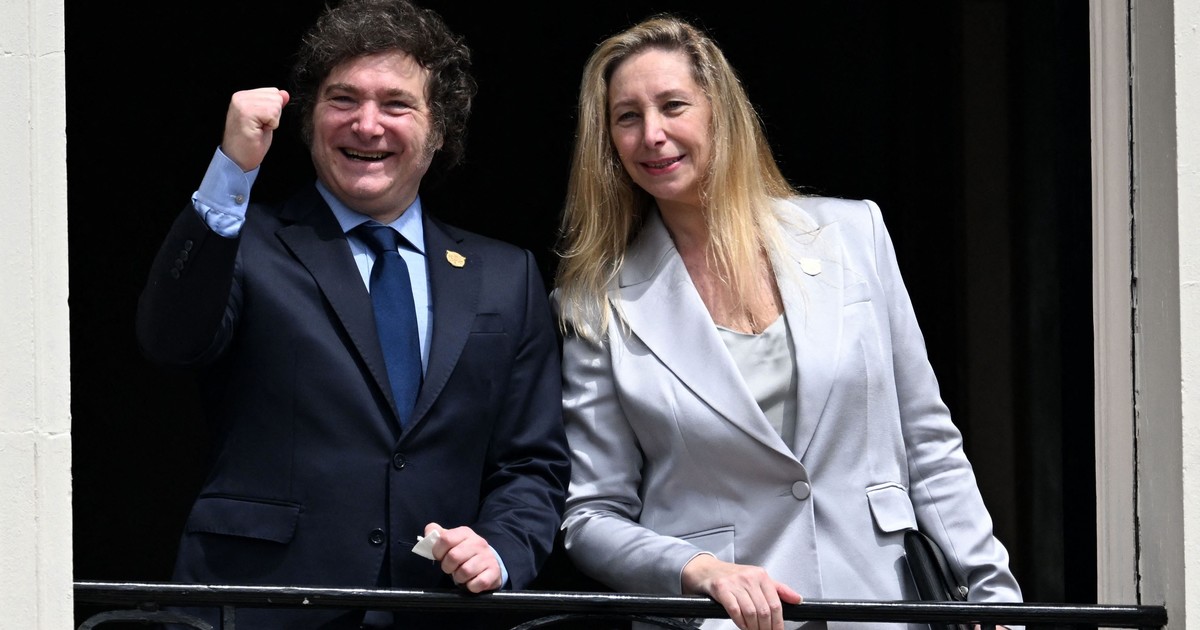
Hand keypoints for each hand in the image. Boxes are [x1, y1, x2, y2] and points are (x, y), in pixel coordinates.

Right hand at [221, 87, 289, 171]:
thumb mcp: (266, 120)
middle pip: (276, 97)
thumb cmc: (251, 142)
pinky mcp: (246, 113)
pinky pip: (272, 114)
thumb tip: (285, 94)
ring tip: (258, 129)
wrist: (238, 160)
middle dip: (274, 116)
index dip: (273, 110)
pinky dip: (271, 125)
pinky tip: (258, 131)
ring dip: (272, 121)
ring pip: (275, 105)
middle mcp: (240, 97)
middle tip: (259, 127)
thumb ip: (273, 105)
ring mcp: (241, 104)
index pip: (273, 92)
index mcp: (243, 96)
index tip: (260, 122)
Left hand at [425, 522, 502, 592]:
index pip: (446, 539)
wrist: (490, 562)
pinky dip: (470, 586)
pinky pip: (477, 583)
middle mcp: (478, 543)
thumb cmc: (465, 552)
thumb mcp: (452, 541)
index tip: (440, 557)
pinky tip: (471, 582)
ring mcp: (487, 557)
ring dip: (459, 578)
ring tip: (461, 575)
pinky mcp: (494, 572)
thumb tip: (428, 532)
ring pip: (465, 571)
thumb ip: (438, 536)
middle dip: (447, 567)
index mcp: (465, 533)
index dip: (438, 551)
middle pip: (453, 556)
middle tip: (450, 568)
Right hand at [681, 554, 802, 629]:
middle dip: (766, 628)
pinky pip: (734, 610)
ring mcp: (734, 583)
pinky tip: (742, 626)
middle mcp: (749, 578)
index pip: (775, 604)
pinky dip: (740, 622)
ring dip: (753, 627)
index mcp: (761, 575)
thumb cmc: (733, 576)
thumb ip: (779, 590)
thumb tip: (798, 599)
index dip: (778, 623)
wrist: (707, 570)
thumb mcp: (758, 579)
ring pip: (750, 612)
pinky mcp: (721, 588)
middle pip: (764, 611)